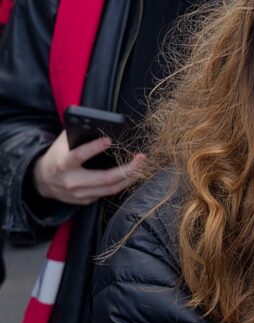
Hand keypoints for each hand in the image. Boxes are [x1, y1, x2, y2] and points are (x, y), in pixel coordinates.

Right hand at [32, 129, 147, 206]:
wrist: (42, 180)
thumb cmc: (58, 156)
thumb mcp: (62, 143)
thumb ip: (77, 133)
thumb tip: (98, 123)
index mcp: (63, 163)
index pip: (78, 156)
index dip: (93, 148)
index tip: (109, 140)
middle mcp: (71, 181)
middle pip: (104, 178)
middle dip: (127, 168)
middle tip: (142, 158)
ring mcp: (78, 194)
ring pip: (111, 188)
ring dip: (130, 177)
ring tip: (142, 166)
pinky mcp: (85, 200)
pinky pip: (107, 193)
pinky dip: (122, 183)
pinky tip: (132, 175)